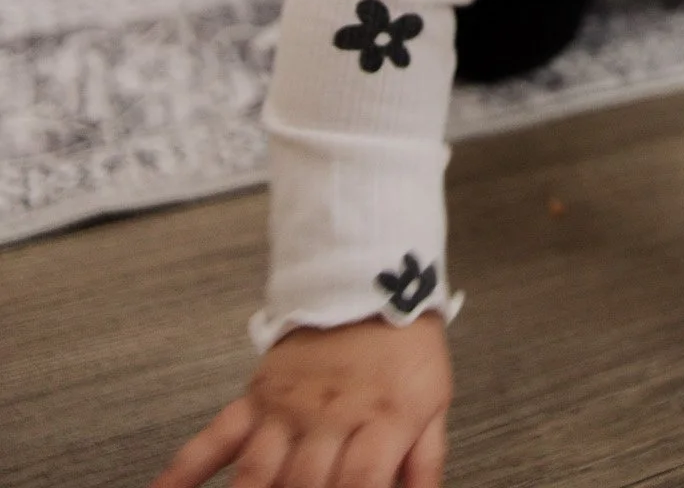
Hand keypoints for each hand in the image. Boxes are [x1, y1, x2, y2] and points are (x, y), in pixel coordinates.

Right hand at [149, 313, 449, 487]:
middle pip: (305, 484)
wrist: (372, 282)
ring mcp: (288, 407)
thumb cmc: (404, 347)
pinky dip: (185, 469)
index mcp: (380, 417)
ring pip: (259, 470)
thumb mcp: (433, 402)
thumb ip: (425, 463)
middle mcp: (330, 414)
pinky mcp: (257, 396)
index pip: (360, 481)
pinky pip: (216, 435)